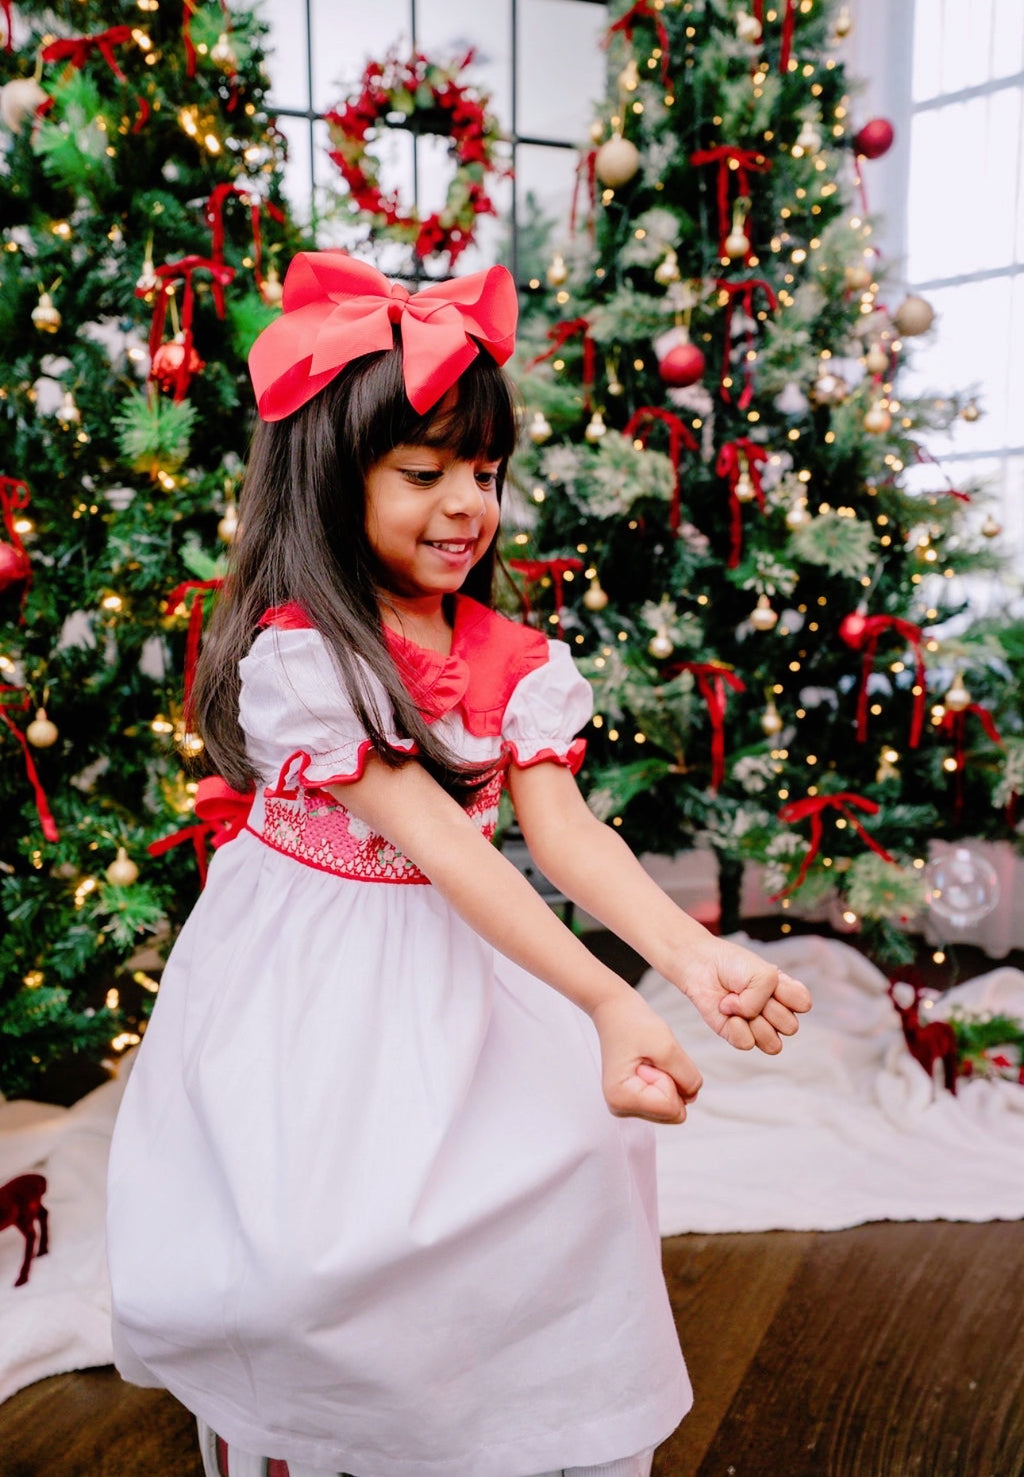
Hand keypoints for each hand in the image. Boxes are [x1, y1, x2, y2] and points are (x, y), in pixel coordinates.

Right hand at [590, 987, 702, 1123]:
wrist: (614, 1009)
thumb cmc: (633, 1023)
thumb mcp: (668, 1047)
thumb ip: (687, 1078)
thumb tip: (692, 1096)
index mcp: (622, 1098)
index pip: (673, 1109)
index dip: (671, 1078)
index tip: (650, 1058)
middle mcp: (619, 1107)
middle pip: (673, 1112)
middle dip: (671, 1081)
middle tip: (651, 1058)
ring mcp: (625, 1105)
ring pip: (671, 1107)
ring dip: (668, 1079)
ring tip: (648, 1059)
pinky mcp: (632, 1099)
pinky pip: (665, 1100)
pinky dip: (664, 1079)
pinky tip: (647, 1063)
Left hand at [673, 937, 810, 1053]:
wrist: (703, 965)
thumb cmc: (734, 965)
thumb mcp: (761, 973)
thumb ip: (763, 997)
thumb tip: (747, 1019)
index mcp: (787, 995)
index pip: (804, 1005)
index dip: (788, 994)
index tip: (772, 979)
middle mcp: (775, 1014)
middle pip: (790, 1027)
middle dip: (770, 1008)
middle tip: (750, 991)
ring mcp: (757, 1027)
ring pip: (773, 1044)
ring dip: (756, 1023)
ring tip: (739, 1005)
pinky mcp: (736, 1036)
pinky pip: (747, 1043)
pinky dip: (736, 1027)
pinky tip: (726, 1011)